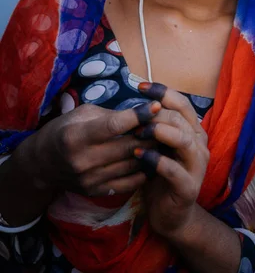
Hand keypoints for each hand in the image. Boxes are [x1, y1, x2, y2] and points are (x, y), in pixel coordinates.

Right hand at [21, 101, 160, 196]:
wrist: (43, 164)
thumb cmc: (65, 129)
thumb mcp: (81, 113)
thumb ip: (110, 113)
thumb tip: (140, 111)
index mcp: (76, 136)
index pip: (114, 125)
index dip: (138, 115)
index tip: (156, 106)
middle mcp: (83, 160)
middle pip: (127, 146)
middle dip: (150, 133)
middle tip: (168, 123)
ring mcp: (90, 179)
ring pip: (131, 164)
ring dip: (152, 151)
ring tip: (165, 139)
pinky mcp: (96, 192)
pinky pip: (128, 182)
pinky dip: (144, 170)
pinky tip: (154, 158)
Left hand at [133, 83, 209, 237]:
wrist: (171, 214)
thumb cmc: (161, 175)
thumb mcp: (158, 145)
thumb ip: (155, 125)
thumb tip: (136, 103)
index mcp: (193, 130)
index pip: (182, 103)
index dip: (162, 92)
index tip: (139, 87)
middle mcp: (199, 144)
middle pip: (180, 118)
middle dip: (155, 113)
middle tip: (133, 116)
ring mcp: (197, 165)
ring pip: (183, 139)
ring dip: (159, 132)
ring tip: (138, 133)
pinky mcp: (189, 187)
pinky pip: (174, 169)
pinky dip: (156, 160)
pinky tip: (139, 156)